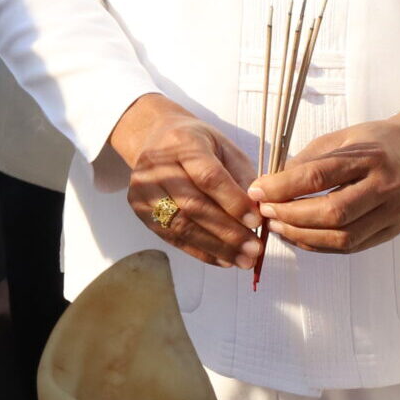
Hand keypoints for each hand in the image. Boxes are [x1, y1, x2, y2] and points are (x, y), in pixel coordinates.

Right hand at [107, 93, 261, 268]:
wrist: (155, 139)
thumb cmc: (199, 146)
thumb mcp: (225, 149)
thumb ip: (242, 178)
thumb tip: (259, 213)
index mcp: (181, 143)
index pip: (207, 177)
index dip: (233, 202)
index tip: (257, 221)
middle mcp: (155, 167)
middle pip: (192, 205)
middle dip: (228, 231)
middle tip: (255, 249)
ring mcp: (143, 190)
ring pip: (180, 225)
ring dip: (216, 247)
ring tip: (244, 260)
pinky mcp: (139, 209)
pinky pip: (171, 237)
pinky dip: (200, 251)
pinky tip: (224, 260)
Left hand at [249, 109, 399, 254]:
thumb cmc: (376, 143)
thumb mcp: (341, 138)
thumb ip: (307, 160)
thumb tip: (270, 185)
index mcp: (370, 158)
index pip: (319, 176)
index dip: (282, 187)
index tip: (256, 191)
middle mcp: (385, 187)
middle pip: (333, 212)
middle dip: (291, 216)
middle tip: (264, 211)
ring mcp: (393, 213)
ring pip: (343, 237)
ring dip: (302, 236)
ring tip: (277, 226)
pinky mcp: (393, 231)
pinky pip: (352, 247)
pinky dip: (319, 245)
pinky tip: (298, 235)